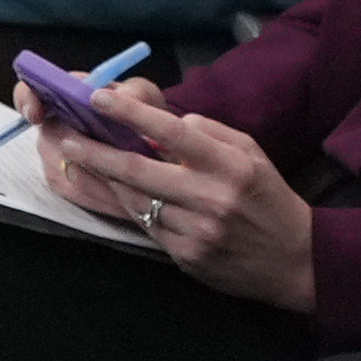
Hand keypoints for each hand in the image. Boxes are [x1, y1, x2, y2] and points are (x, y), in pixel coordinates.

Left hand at [30, 87, 315, 304]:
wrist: (295, 262)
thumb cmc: (269, 199)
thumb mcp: (251, 154)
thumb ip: (210, 133)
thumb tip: (168, 122)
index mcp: (229, 165)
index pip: (172, 132)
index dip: (130, 114)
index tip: (97, 98)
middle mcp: (210, 197)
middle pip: (137, 171)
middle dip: (94, 151)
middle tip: (65, 136)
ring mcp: (195, 231)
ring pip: (135, 200)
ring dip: (103, 180)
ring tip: (76, 159)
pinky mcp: (185, 257)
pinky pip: (145, 226)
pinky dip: (127, 206)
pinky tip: (112, 192)